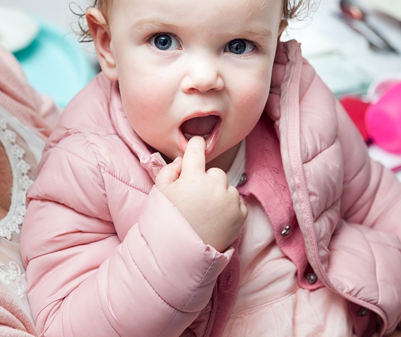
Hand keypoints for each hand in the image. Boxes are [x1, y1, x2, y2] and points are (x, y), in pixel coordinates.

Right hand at [155, 136, 246, 251]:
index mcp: (193, 177)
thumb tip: (182, 160)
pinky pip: (236, 202)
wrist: (181, 256)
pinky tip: (215, 220)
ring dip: (219, 195)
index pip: (197, 149)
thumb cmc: (168, 222)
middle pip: (214, 172)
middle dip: (207, 181)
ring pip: (227, 188)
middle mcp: (214, 185)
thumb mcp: (160, 193)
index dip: (195, 145)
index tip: (197, 143)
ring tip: (205, 214)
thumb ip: (169, 170)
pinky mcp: (240, 215)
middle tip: (195, 200)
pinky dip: (229, 208)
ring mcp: (229, 200)